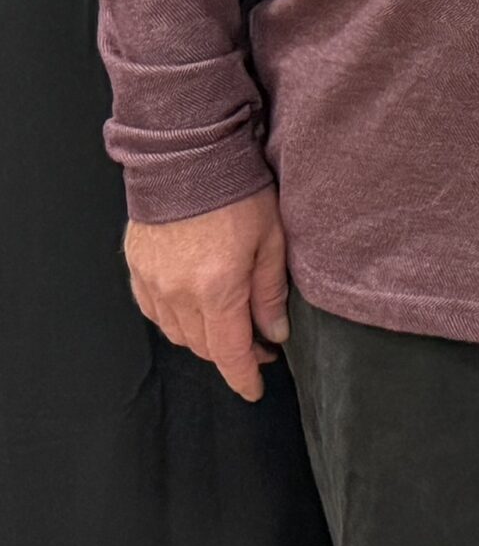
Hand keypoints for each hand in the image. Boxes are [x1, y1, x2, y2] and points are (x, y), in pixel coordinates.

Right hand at [124, 187, 289, 401]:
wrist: (187, 156)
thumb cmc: (237, 192)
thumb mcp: (271, 239)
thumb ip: (270, 292)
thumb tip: (274, 333)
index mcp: (216, 289)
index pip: (228, 352)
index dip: (243, 377)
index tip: (255, 389)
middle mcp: (178, 293)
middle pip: (203, 345)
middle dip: (232, 354)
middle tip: (260, 346)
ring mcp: (152, 282)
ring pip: (177, 333)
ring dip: (204, 338)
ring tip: (232, 327)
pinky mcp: (137, 269)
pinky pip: (155, 312)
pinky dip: (176, 321)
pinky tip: (195, 311)